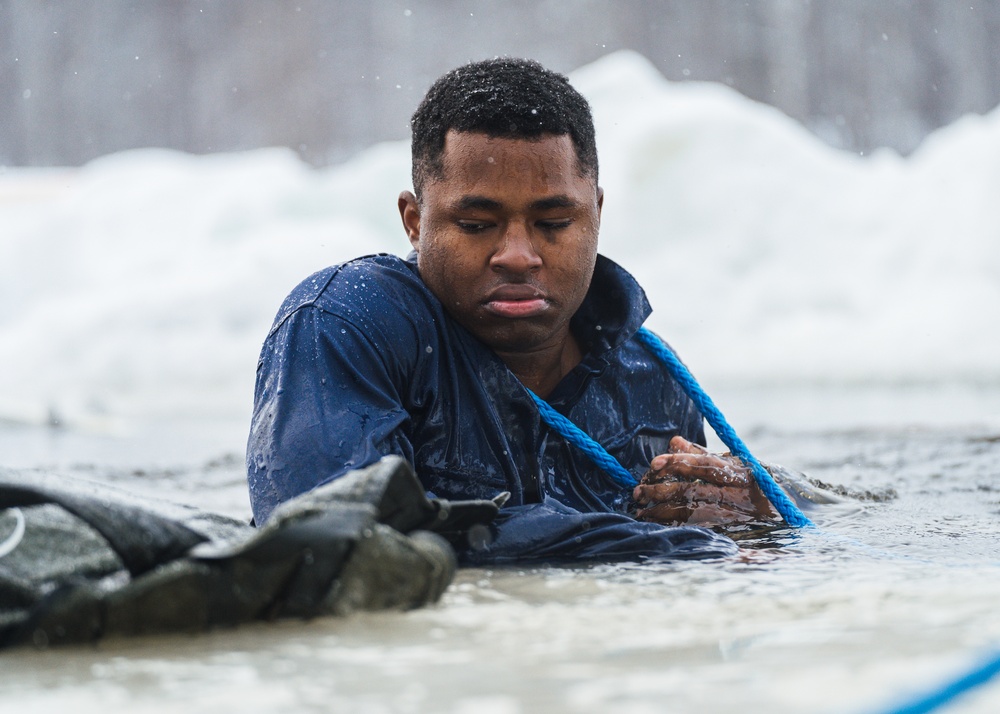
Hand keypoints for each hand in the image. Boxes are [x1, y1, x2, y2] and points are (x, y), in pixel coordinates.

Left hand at [633, 436, 778, 526]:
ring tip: (641, 512)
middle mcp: (740, 495)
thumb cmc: (756, 486)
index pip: (705, 465)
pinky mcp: (734, 534)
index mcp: (741, 473)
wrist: (792, 516)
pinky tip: (659, 526)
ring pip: (694, 513)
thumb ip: (703, 455)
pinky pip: (699, 531)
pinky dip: (676, 527)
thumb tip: (673, 441)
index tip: (654, 464)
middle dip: (662, 490)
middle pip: (695, 490)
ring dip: (663, 512)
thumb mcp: (735, 466)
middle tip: (637, 492)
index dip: (678, 463)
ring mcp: (738, 517)